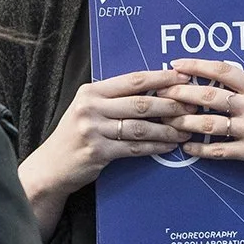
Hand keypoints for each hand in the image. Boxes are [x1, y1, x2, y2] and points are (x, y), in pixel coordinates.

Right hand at [21, 70, 191, 232]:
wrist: (51, 167)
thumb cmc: (75, 136)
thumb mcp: (88, 109)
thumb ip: (114, 99)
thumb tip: (155, 89)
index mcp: (91, 91)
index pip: (133, 80)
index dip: (160, 77)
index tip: (183, 77)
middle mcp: (90, 107)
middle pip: (140, 102)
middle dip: (171, 104)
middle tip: (192, 106)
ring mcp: (93, 130)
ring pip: (140, 126)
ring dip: (167, 129)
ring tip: (185, 129)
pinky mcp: (97, 152)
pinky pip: (134, 148)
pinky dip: (155, 146)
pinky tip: (169, 146)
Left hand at [160, 57, 243, 243]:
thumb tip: (237, 79)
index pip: (224, 71)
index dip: (197, 66)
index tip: (177, 64)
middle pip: (210, 96)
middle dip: (181, 92)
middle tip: (162, 92)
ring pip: (209, 123)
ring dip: (185, 121)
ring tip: (169, 120)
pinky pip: (219, 151)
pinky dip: (200, 150)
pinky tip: (187, 148)